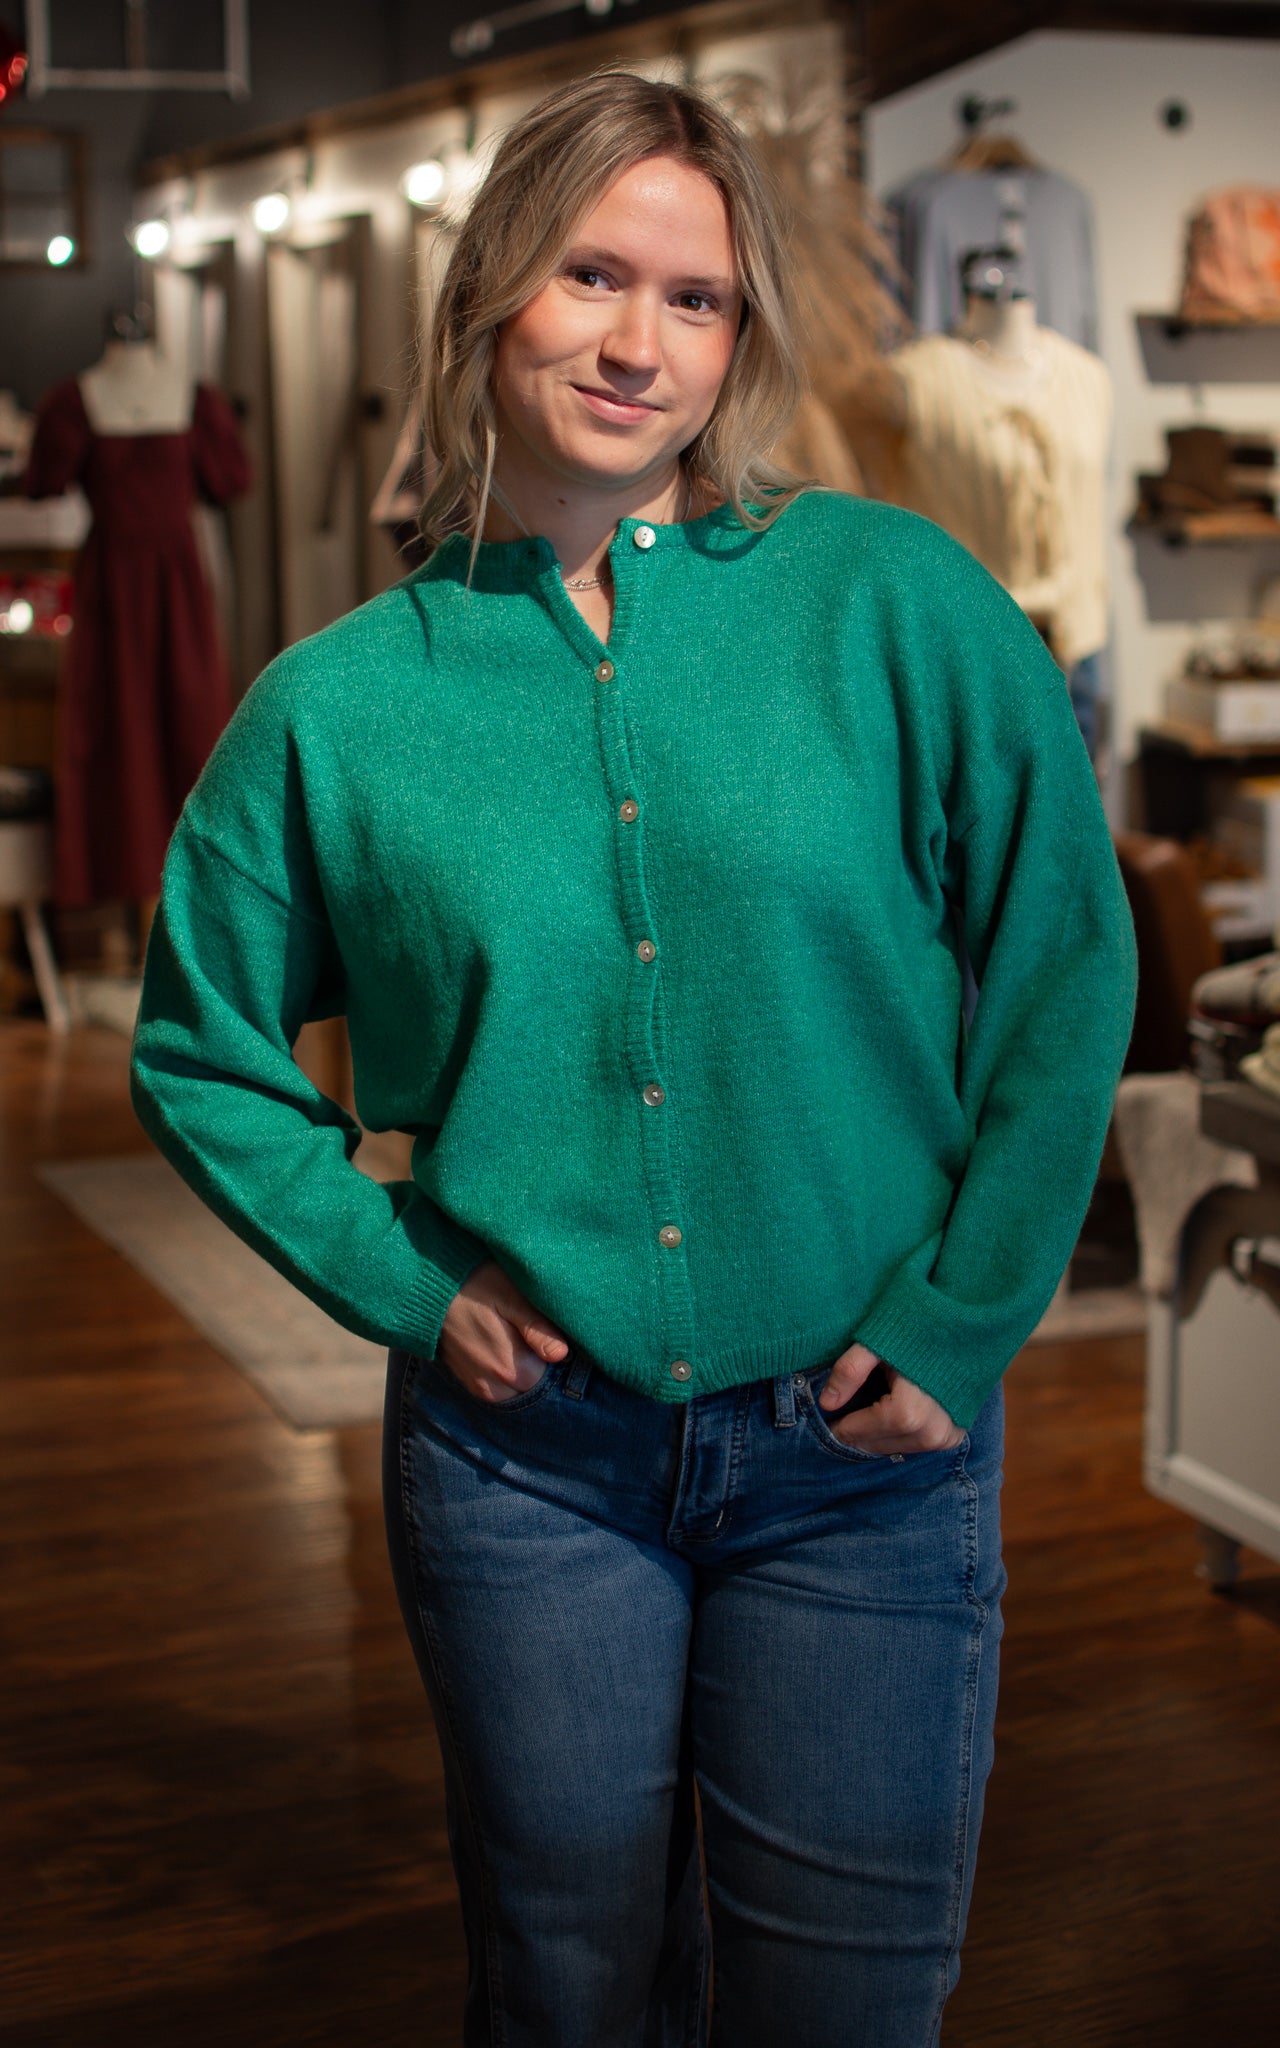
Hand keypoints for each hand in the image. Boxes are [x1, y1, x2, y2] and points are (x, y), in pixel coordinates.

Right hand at [438, 1259, 570, 1403]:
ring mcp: (478, 1386)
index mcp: (509, 1368)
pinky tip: (500, 1343)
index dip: (554, 1352)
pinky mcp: (467, 1381)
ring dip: (521, 1369)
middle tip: (528, 1328)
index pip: (552, 1376)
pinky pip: (497, 1387)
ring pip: (516, 1389)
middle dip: (538, 1363)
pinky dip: (504, 1372)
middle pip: (534, 1385)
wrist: (427, 1288)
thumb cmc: (475, 1284)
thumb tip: (562, 1354)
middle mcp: (493, 1386)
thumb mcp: (510, 1297)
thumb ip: (536, 1328)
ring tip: (513, 1335)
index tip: (547, 1328)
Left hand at [817, 1341, 965, 1455]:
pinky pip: (914, 1445)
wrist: (967, 1326)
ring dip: (876, 1435)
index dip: (838, 1424)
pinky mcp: (953, 1437)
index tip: (828, 1415)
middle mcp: (929, 1433)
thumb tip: (826, 1404)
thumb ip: (849, 1370)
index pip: (857, 1432)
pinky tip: (890, 1413)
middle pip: (874, 1445)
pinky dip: (897, 1434)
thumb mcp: (877, 1342)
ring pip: (894, 1448)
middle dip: (856, 1431)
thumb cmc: (918, 1330)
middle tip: (843, 1414)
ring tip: (867, 1411)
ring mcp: (945, 1438)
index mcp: (908, 1413)